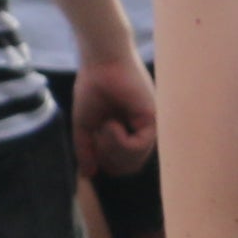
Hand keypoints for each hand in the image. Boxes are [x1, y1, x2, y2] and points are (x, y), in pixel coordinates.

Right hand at [66, 48, 162, 176]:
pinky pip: (138, 147)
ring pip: (134, 161)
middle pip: (128, 167)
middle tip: (97, 137)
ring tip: (104, 127)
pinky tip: (111, 124)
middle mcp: (141, 132)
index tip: (93, 143)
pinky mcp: (152, 121)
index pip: (122, 165)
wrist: (100, 63)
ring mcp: (148, 128)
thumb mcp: (85, 125)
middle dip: (107, 158)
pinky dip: (119, 141)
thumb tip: (88, 174)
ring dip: (112, 148)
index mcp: (128, 133)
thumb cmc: (92, 87)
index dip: (104, 162)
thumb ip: (86, 149)